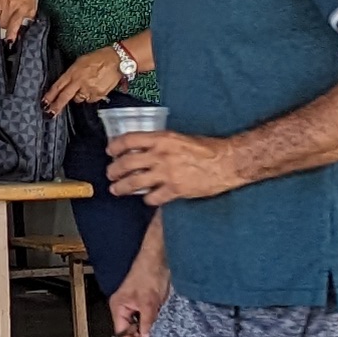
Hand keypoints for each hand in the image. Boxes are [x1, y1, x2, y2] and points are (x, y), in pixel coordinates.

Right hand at [0, 0, 38, 41]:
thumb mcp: (32, 5)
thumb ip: (28, 18)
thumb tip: (23, 30)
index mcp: (22, 6)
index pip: (15, 24)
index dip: (11, 34)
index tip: (9, 40)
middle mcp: (11, 3)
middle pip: (3, 24)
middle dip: (6, 24)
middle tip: (10, 18)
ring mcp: (0, 0)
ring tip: (5, 11)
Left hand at [44, 43, 128, 111]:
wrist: (116, 61)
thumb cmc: (98, 58)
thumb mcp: (79, 62)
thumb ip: (71, 74)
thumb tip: (65, 84)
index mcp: (73, 72)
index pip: (58, 86)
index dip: (50, 96)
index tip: (44, 103)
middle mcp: (79, 82)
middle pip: (65, 97)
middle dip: (56, 106)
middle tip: (50, 113)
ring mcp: (89, 89)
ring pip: (79, 99)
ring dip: (80, 96)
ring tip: (87, 86)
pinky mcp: (98, 95)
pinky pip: (90, 100)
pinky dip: (90, 96)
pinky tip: (95, 87)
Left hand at [105, 129, 234, 204]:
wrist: (227, 162)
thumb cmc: (208, 149)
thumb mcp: (180, 137)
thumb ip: (162, 142)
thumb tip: (146, 147)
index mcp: (162, 138)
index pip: (129, 140)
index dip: (115, 146)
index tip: (110, 151)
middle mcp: (160, 155)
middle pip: (126, 163)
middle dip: (114, 170)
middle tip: (110, 174)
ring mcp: (167, 173)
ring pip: (134, 182)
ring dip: (121, 187)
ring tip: (116, 189)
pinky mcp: (175, 190)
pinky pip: (153, 197)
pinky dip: (147, 199)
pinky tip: (147, 199)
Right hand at [108, 234, 166, 336]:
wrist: (160, 256)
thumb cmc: (148, 271)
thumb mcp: (148, 301)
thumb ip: (147, 322)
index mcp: (119, 307)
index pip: (123, 335)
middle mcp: (126, 308)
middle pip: (132, 333)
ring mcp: (137, 306)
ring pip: (142, 327)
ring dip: (151, 335)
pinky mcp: (149, 303)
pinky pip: (151, 320)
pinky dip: (157, 326)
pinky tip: (164, 332)